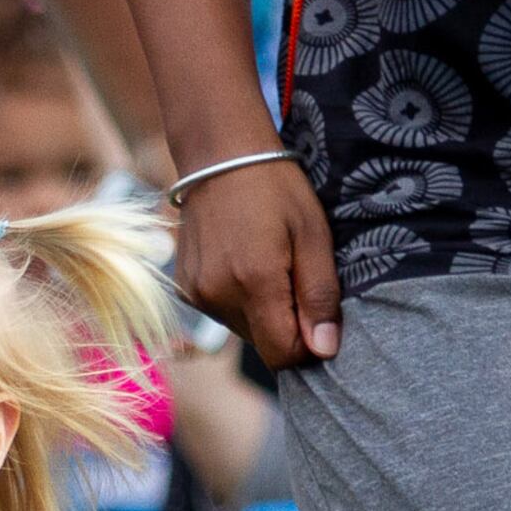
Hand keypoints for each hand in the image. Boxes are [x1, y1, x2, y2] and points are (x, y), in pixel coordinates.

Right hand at [174, 161, 340, 372]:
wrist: (220, 157)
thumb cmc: (277, 189)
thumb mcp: (313, 236)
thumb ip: (319, 296)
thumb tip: (325, 350)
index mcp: (255, 283)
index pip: (282, 353)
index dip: (307, 345)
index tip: (318, 315)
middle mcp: (218, 296)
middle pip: (263, 344)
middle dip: (285, 324)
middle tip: (294, 275)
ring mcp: (197, 295)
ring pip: (243, 329)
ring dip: (262, 312)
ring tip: (268, 264)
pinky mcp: (186, 290)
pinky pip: (222, 313)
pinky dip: (238, 299)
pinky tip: (243, 263)